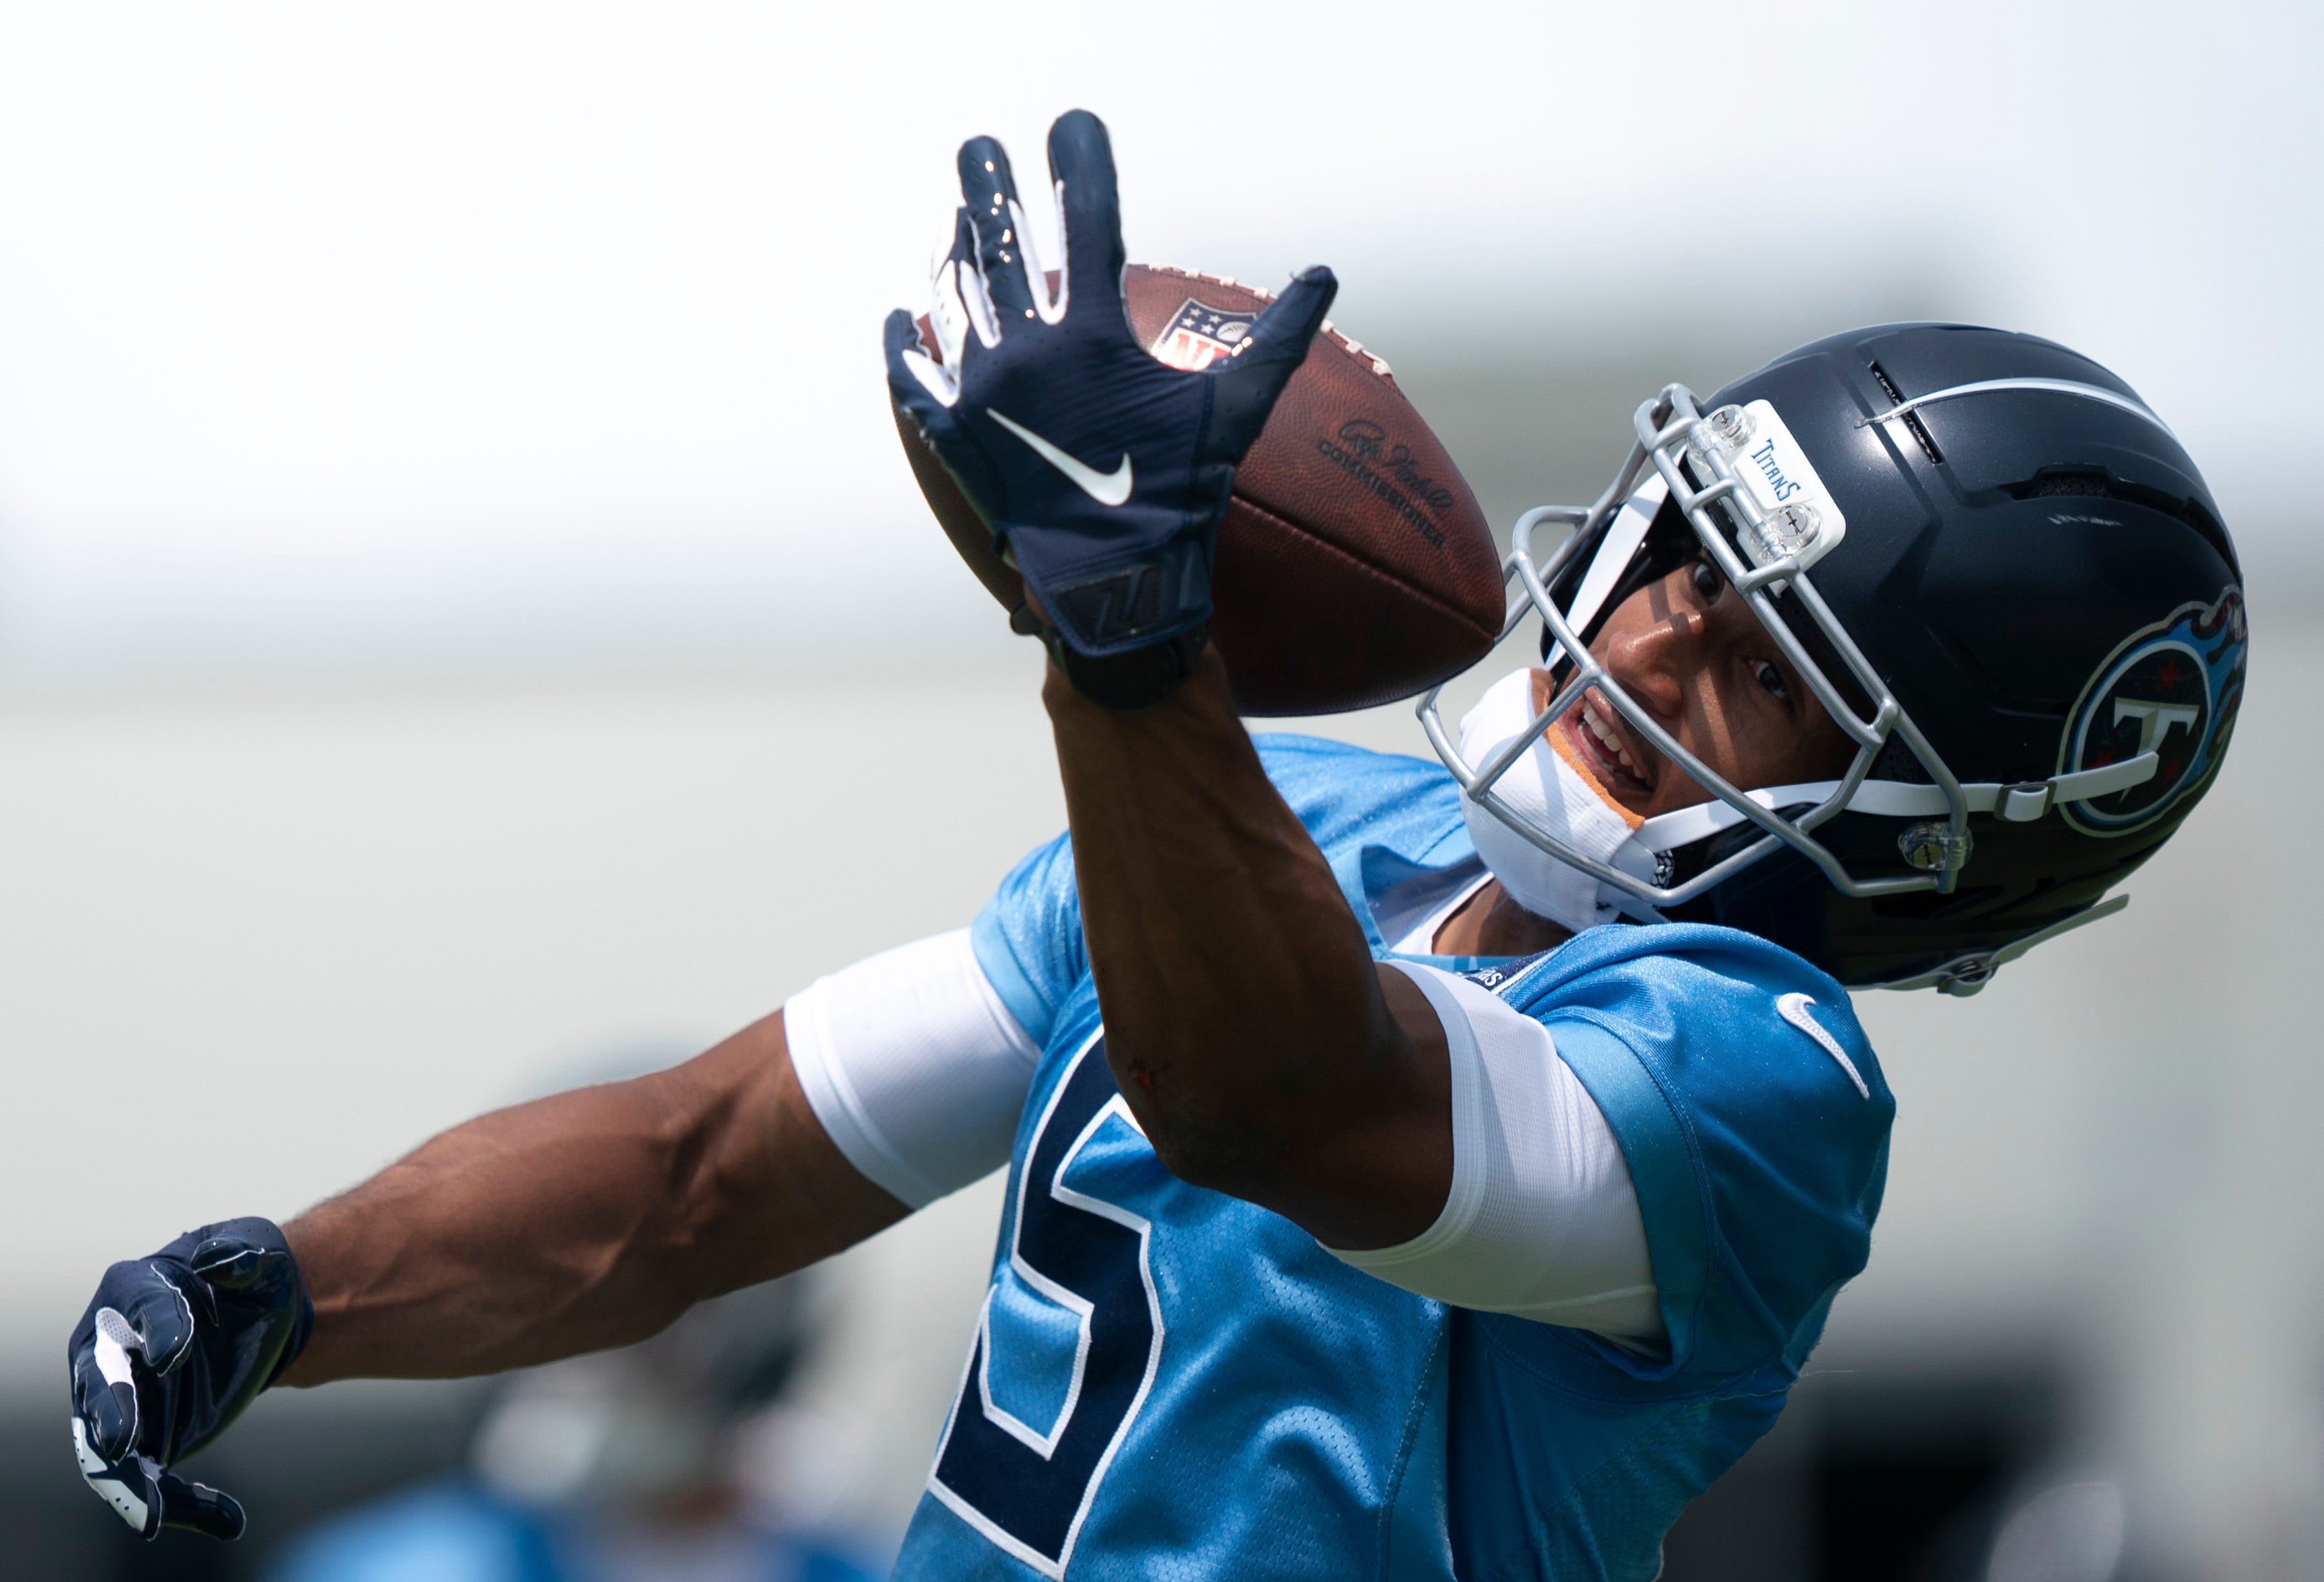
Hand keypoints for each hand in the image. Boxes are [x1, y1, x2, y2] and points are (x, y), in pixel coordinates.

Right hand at [67, 1217, 311, 1539]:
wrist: (253, 1311)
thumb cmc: (248, 1272)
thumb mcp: (255, 1253)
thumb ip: (242, 1256)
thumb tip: (227, 1260)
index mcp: (133, 1287)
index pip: (139, 1307)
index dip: (157, 1329)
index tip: (176, 1355)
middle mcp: (109, 1344)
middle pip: (99, 1380)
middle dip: (111, 1410)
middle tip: (121, 1441)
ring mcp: (119, 1394)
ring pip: (108, 1444)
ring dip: (128, 1479)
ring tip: (155, 1515)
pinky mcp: (142, 1433)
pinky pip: (145, 1474)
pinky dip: (173, 1501)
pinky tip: (224, 1520)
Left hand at [884, 109, 1334, 704]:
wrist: (1110, 585)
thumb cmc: (1179, 498)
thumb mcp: (1235, 412)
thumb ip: (1278, 339)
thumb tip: (1325, 274)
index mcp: (1092, 333)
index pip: (1088, 220)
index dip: (1082, 162)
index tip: (1073, 122)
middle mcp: (1026, 348)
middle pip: (998, 241)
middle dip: (987, 183)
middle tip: (978, 147)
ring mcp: (981, 390)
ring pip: (953, 297)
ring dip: (950, 251)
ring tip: (951, 219)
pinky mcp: (952, 435)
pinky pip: (913, 380)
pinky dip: (903, 347)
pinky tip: (898, 320)